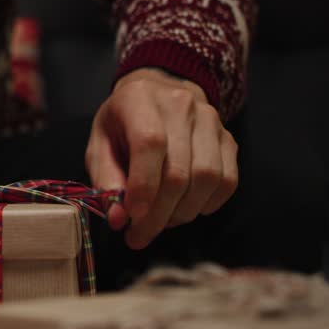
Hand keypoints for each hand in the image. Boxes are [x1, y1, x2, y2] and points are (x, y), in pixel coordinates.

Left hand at [85, 68, 237, 248]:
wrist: (159, 93)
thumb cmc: (122, 124)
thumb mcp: (99, 145)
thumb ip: (105, 180)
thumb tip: (118, 219)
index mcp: (140, 99)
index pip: (150, 143)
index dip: (143, 186)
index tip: (132, 218)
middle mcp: (180, 104)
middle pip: (179, 170)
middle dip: (158, 214)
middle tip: (140, 235)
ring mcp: (210, 120)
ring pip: (207, 178)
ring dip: (183, 212)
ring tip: (162, 220)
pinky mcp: (228, 138)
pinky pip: (228, 181)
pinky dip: (207, 205)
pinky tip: (186, 208)